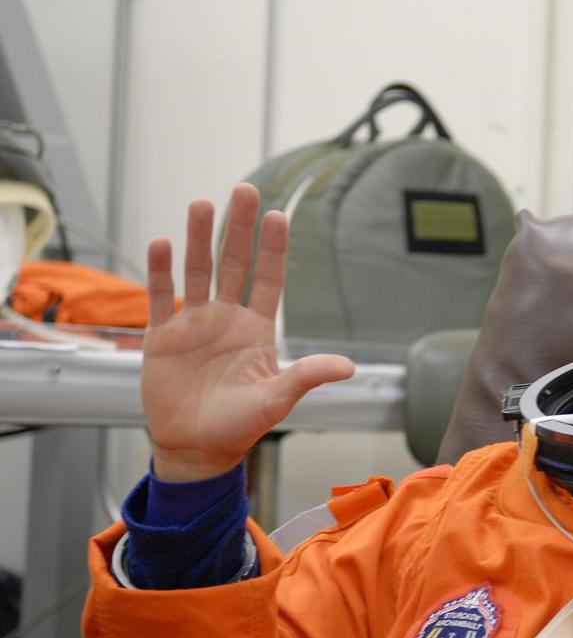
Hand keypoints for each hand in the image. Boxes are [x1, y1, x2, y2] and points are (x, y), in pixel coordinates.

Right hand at [142, 183, 354, 480]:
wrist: (196, 448)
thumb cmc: (240, 427)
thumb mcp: (277, 399)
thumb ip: (306, 376)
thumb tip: (348, 366)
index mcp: (256, 329)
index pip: (267, 279)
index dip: (273, 248)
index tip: (278, 215)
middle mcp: (226, 319)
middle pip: (233, 263)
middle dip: (238, 227)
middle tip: (244, 189)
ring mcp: (193, 324)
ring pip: (196, 270)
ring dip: (197, 237)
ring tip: (201, 203)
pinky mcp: (162, 336)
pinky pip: (160, 296)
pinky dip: (159, 271)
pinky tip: (161, 242)